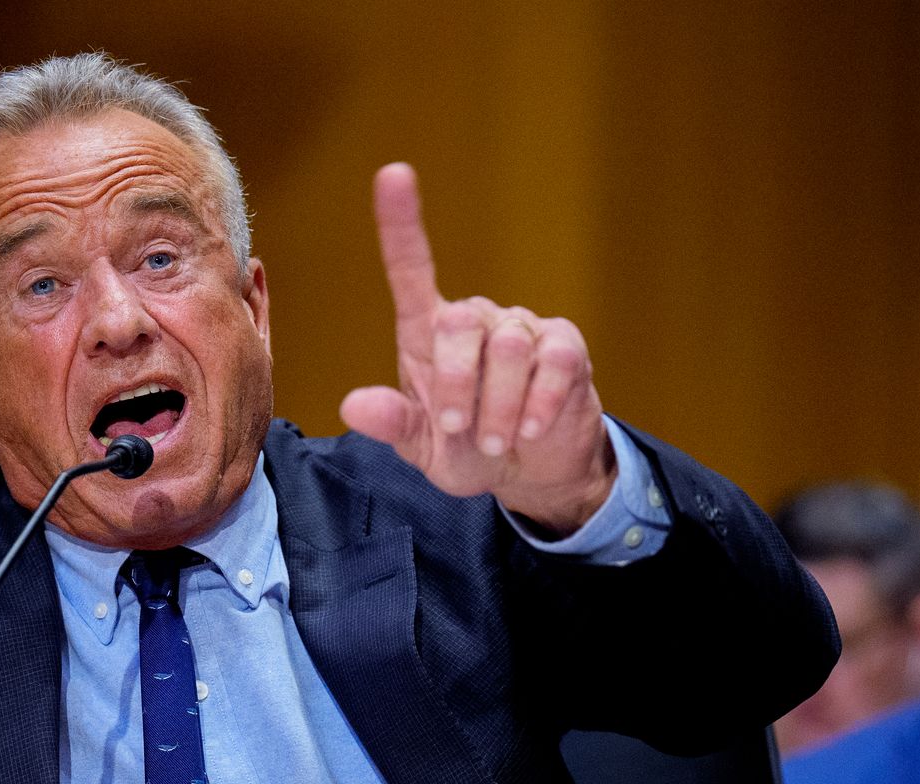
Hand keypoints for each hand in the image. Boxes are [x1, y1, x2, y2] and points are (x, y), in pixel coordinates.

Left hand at [340, 163, 615, 535]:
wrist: (529, 473)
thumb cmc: (467, 449)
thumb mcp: (421, 449)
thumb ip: (393, 425)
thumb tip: (354, 407)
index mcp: (428, 334)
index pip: (411, 267)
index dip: (402, 222)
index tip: (394, 174)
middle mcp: (475, 319)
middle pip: (460, 323)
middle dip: (456, 385)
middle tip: (460, 430)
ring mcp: (523, 328)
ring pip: (508, 350)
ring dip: (499, 407)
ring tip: (496, 441)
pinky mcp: (565, 347)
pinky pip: (553, 364)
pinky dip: (538, 405)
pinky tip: (531, 429)